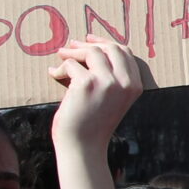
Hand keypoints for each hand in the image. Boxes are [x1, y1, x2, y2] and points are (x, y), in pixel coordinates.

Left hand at [48, 38, 151, 188]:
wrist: (83, 147)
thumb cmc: (93, 125)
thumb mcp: (112, 99)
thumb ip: (112, 78)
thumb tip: (91, 48)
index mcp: (135, 86)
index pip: (125, 52)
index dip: (106, 42)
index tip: (89, 40)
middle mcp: (125, 82)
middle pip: (109, 48)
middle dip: (88, 45)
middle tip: (70, 47)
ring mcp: (107, 82)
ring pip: (91, 52)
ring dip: (72, 53)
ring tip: (60, 58)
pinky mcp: (87, 84)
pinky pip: (71, 65)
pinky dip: (60, 69)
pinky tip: (53, 74)